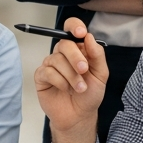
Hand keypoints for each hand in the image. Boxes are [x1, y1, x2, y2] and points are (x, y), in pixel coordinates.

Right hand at [35, 18, 107, 142]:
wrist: (80, 116)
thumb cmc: (90, 94)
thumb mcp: (101, 74)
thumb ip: (97, 54)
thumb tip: (89, 37)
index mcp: (78, 49)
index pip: (71, 28)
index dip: (75, 27)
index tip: (81, 34)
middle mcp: (63, 54)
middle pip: (64, 43)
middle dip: (75, 57)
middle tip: (84, 70)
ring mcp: (51, 64)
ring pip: (56, 59)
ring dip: (71, 75)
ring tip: (79, 88)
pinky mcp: (41, 76)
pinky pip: (48, 72)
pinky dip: (59, 81)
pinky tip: (65, 89)